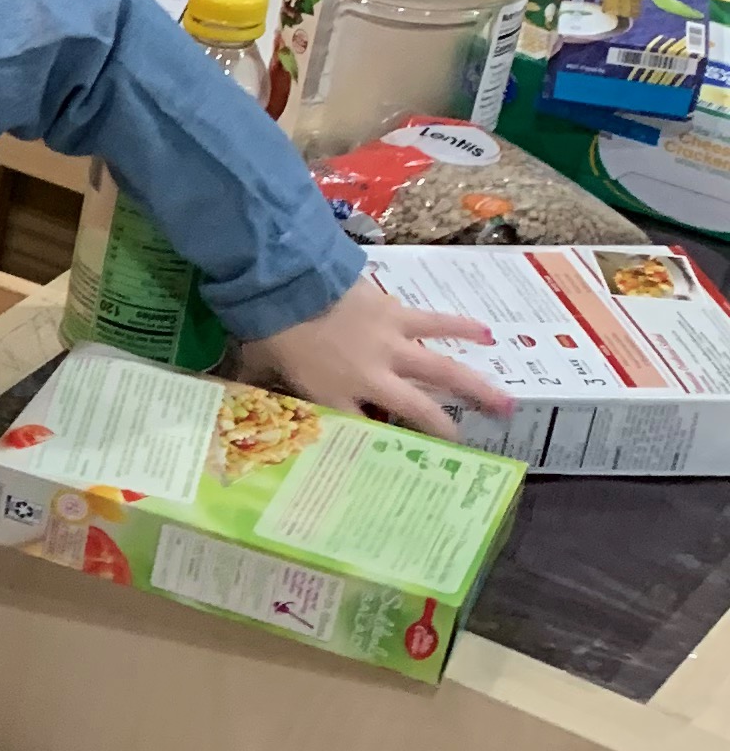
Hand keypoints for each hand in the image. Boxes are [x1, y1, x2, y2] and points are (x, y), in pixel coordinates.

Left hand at [244, 271, 512, 437]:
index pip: (363, 433)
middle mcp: (371, 378)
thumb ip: (262, 389)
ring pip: (442, 370)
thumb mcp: (260, 368)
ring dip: (476, 386)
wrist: (286, 283)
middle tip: (470, 446)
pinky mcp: (398, 313)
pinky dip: (461, 327)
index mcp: (335, 397)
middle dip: (445, 430)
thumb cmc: (269, 327)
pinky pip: (436, 322)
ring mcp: (390, 346)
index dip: (382, 451)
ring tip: (507, 403)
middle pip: (417, 410)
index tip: (398, 468)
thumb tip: (243, 404)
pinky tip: (487, 334)